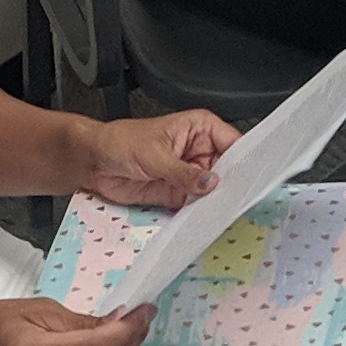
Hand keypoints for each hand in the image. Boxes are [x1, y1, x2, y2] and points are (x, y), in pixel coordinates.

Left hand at [65, 108, 234, 209]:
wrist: (95, 163)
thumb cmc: (120, 142)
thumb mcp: (156, 155)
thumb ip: (184, 172)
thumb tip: (211, 183)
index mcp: (200, 128)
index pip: (234, 143)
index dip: (244, 160)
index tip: (250, 177)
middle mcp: (199, 151)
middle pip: (229, 170)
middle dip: (232, 184)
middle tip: (238, 198)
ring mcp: (191, 174)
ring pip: (215, 191)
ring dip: (218, 201)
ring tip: (224, 210)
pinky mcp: (180, 194)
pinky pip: (198, 205)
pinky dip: (202, 213)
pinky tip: (206, 217)